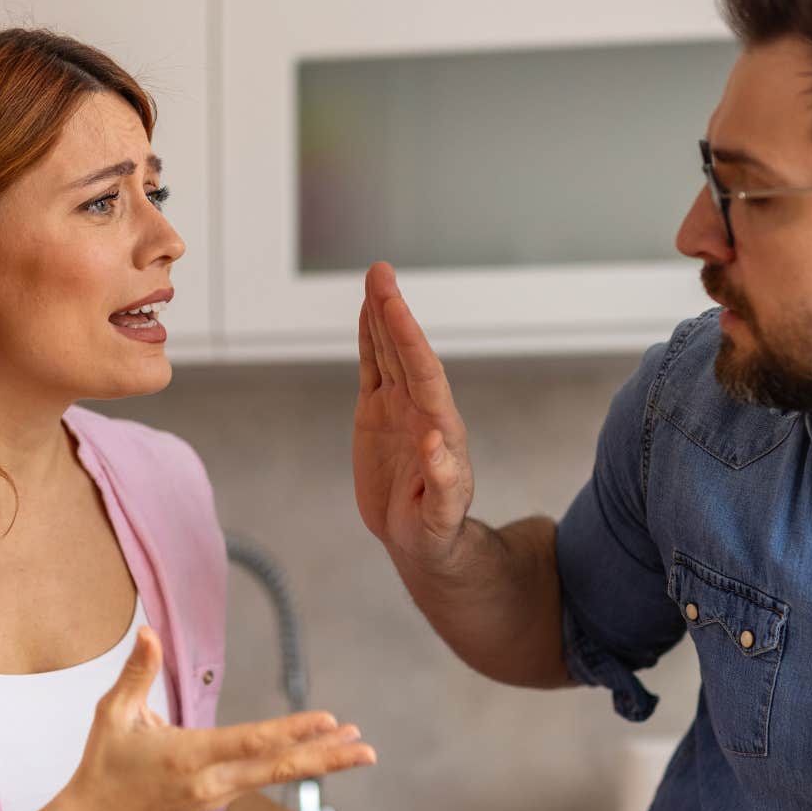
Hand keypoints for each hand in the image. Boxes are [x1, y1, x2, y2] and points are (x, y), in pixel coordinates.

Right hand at [56, 627, 375, 810]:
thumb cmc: (102, 766)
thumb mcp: (112, 715)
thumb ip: (137, 673)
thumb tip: (148, 631)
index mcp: (189, 757)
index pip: (252, 742)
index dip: (293, 731)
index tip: (328, 719)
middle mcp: (211, 782)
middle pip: (280, 769)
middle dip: (328, 757)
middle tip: (368, 748)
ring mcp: (217, 796)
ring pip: (277, 776)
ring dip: (320, 761)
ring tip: (359, 747)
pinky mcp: (216, 802)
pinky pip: (263, 781)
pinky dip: (294, 767)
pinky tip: (318, 756)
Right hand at [353, 262, 474, 569]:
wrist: (422, 539)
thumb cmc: (436, 531)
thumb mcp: (442, 516)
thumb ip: (444, 482)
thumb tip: (435, 441)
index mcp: (440, 428)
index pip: (424, 374)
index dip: (407, 338)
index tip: (392, 305)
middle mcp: (422, 409)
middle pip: (406, 352)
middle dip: (393, 312)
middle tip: (380, 271)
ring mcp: (401, 408)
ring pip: (390, 353)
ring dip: (382, 316)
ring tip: (375, 278)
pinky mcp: (379, 414)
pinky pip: (374, 369)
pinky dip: (370, 340)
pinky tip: (368, 313)